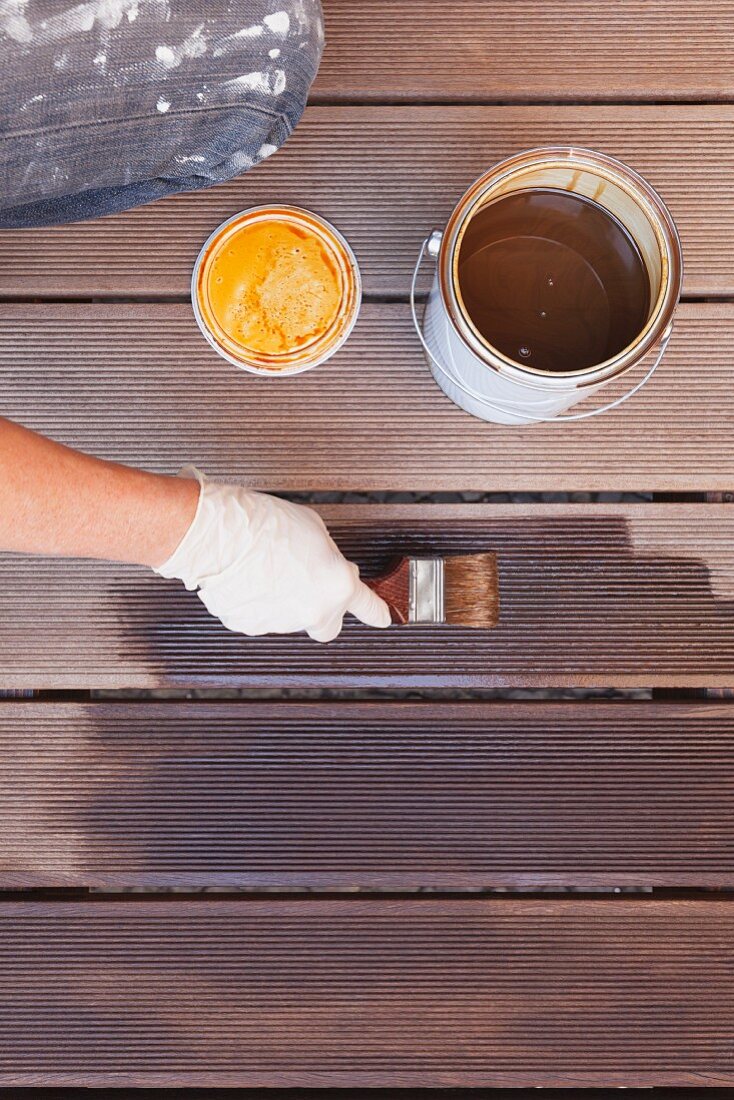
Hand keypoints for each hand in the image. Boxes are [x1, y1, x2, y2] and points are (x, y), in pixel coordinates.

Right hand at [154, 468, 390, 641]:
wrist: (220, 535)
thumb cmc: (265, 525)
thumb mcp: (315, 530)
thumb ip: (328, 557)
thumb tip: (325, 566)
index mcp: (337, 586)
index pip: (369, 608)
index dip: (377, 614)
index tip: (383, 618)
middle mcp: (313, 612)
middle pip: (328, 626)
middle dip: (324, 611)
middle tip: (309, 587)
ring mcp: (280, 624)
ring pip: (291, 619)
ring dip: (285, 600)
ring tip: (267, 567)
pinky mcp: (249, 626)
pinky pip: (260, 616)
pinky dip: (257, 602)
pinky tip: (249, 577)